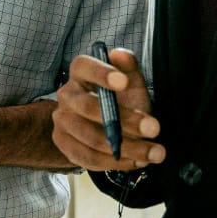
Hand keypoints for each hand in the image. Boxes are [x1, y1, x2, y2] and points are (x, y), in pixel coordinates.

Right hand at [52, 48, 164, 170]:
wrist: (109, 125)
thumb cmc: (122, 99)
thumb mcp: (131, 81)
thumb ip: (129, 66)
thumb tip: (120, 55)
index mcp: (80, 72)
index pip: (83, 66)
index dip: (101, 73)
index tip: (123, 82)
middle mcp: (66, 95)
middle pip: (88, 107)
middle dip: (125, 120)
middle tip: (154, 128)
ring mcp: (62, 122)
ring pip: (92, 138)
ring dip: (127, 148)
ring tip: (155, 152)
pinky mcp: (65, 145)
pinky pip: (89, 158)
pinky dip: (115, 163)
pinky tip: (137, 161)